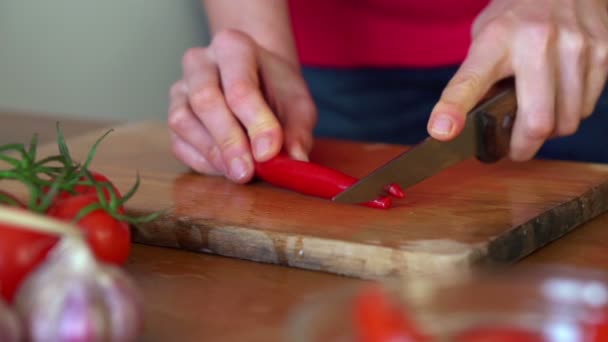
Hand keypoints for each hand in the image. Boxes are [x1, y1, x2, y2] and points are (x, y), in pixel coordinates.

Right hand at [168, 29, 316, 182]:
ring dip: (213, 153)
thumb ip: (297, 131)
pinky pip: (178, 143)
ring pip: (182, 121)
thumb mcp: (298, 105)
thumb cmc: (277, 91)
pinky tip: (226, 169)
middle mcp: (200, 61)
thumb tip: (295, 160)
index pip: (240, 86)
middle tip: (247, 172)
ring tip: (240, 172)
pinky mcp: (173, 115)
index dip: (255, 123)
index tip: (267, 153)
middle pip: (205, 100)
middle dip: (228, 141)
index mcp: (234, 47)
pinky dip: (202, 161)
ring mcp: (180, 88)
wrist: (258, 83)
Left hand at [427, 0, 607, 160]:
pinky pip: (585, 107)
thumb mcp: (485, 38)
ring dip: (550, 131)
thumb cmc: (516, 17)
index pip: (470, 82)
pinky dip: (570, 113)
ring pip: (566, 121)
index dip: (453, 110)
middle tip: (515, 149)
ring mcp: (575, 46)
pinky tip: (559, 98)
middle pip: (537, 122)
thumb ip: (476, 80)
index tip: (441, 132)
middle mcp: (537, 41)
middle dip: (523, 147)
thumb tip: (461, 126)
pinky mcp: (602, 50)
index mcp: (496, 40)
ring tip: (538, 118)